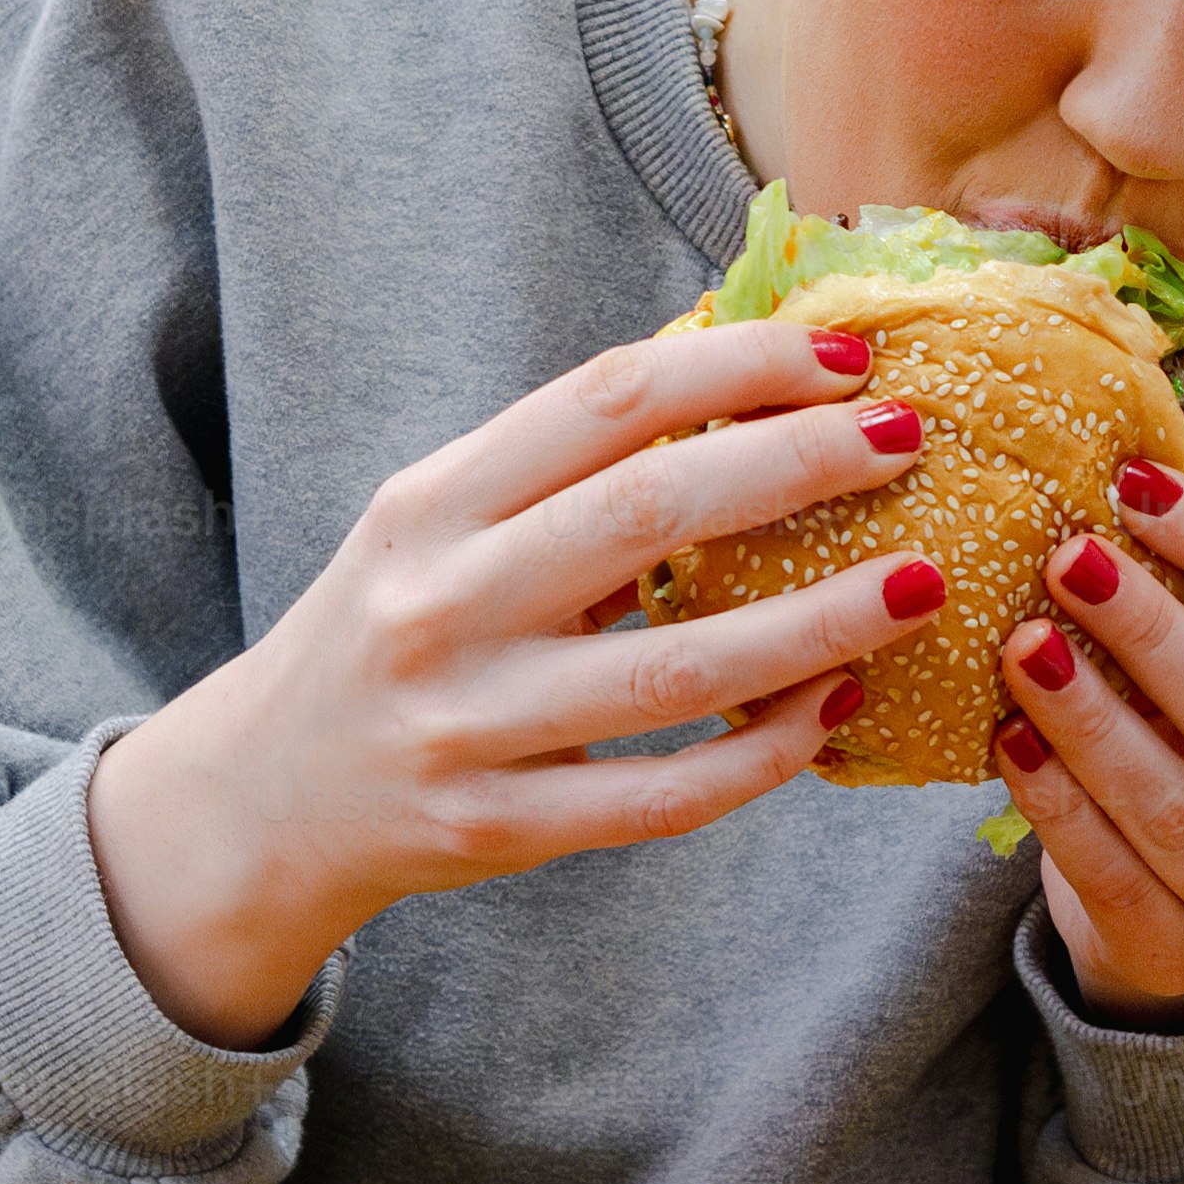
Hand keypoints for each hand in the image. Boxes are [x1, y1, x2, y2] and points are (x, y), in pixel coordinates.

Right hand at [86, 321, 954, 1042]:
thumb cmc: (394, 630)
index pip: (606, 400)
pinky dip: (761, 756)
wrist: (264, 797)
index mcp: (432, 502)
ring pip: (677, 670)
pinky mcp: (497, 827)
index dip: (738, 365)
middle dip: (800, 467)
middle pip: (651, 513)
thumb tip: (756, 387)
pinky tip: (836, 711)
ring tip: (919, 584)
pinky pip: (660, 797)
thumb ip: (566, 469)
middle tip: (910, 443)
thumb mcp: (441, 527)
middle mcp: (442, 603)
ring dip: (818, 624)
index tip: (849, 357)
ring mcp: (468, 724)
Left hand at [989, 452, 1183, 1023]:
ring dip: (1091, 717)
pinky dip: (1056, 802)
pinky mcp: (1181, 961)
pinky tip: (1008, 739)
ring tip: (1022, 645)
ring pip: (1173, 804)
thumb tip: (1126, 482)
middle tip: (1067, 558)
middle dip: (1149, 631)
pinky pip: (1110, 874)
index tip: (1135, 485)